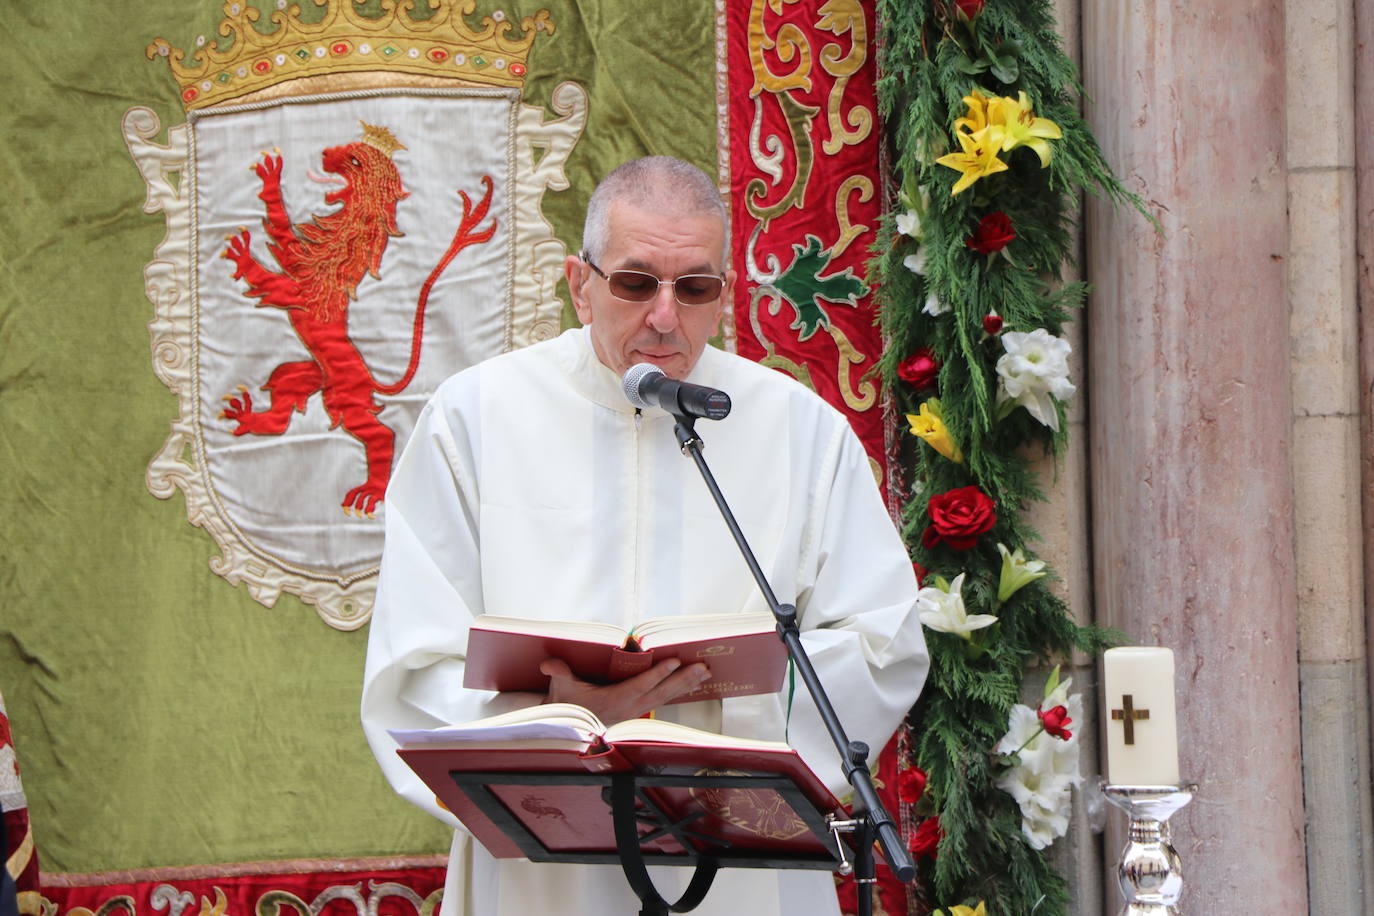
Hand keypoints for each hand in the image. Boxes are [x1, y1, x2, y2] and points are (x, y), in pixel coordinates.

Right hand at [539, 657, 710, 724]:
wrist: (570, 725)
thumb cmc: (568, 703)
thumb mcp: (561, 687)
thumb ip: (558, 673)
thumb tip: (549, 664)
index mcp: (614, 701)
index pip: (640, 686)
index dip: (657, 674)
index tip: (674, 662)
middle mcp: (630, 708)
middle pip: (661, 692)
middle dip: (683, 679)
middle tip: (702, 667)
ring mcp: (637, 711)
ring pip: (666, 696)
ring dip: (686, 684)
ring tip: (705, 672)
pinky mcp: (640, 710)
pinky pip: (664, 699)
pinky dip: (680, 690)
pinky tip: (695, 683)